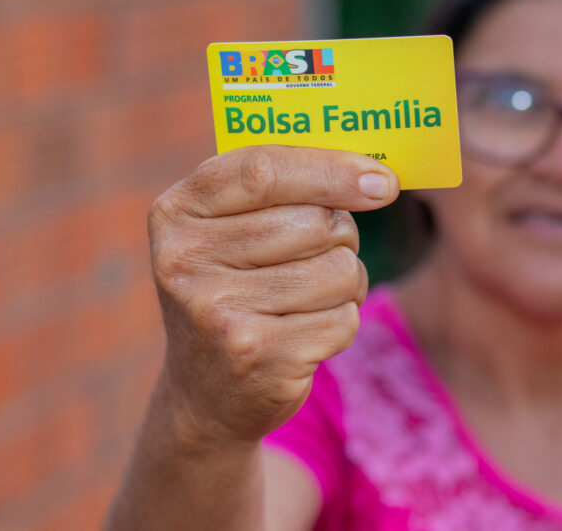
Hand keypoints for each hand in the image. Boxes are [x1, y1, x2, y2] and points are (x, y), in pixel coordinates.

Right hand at [146, 145, 397, 445]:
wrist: (206, 392)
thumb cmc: (239, 287)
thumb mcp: (233, 228)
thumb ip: (286, 187)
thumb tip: (380, 179)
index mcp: (177, 211)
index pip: (265, 170)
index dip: (332, 169)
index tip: (383, 181)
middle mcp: (186, 259)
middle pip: (316, 222)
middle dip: (340, 237)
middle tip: (317, 258)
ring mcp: (217, 311)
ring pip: (339, 269)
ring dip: (344, 283)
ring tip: (309, 299)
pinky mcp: (257, 356)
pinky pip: (343, 319)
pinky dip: (341, 323)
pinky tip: (305, 335)